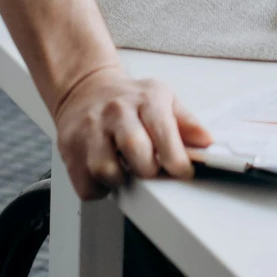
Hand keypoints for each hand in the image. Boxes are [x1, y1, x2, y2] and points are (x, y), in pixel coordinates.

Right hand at [52, 63, 211, 198]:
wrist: (85, 88)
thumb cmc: (128, 99)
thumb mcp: (162, 99)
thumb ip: (186, 122)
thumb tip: (206, 142)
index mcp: (145, 99)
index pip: (164, 131)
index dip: (177, 159)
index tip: (182, 172)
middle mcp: (116, 111)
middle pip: (135, 150)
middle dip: (148, 170)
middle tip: (149, 170)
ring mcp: (90, 129)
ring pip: (106, 170)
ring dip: (120, 181)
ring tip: (124, 169)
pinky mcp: (69, 147)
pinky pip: (86, 184)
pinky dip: (99, 188)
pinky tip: (105, 173)